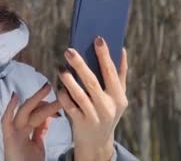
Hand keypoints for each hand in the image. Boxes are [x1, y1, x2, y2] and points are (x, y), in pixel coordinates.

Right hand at [1, 83, 62, 160]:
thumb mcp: (38, 145)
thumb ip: (41, 131)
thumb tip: (48, 117)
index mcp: (27, 133)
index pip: (38, 115)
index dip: (48, 108)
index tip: (60, 105)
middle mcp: (19, 130)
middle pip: (33, 111)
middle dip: (43, 99)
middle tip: (54, 87)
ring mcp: (13, 133)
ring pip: (24, 112)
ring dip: (35, 100)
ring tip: (46, 88)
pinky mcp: (8, 138)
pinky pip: (6, 121)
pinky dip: (9, 109)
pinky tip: (15, 97)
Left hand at [56, 36, 128, 160]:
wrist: (98, 141)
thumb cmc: (108, 111)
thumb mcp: (118, 96)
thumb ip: (121, 74)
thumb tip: (122, 49)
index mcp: (118, 96)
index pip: (111, 72)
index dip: (105, 55)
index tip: (98, 39)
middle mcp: (108, 106)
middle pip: (93, 82)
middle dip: (80, 64)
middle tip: (69, 50)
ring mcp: (94, 116)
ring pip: (79, 95)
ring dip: (68, 80)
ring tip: (60, 68)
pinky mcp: (81, 124)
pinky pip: (70, 107)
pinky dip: (64, 97)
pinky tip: (59, 87)